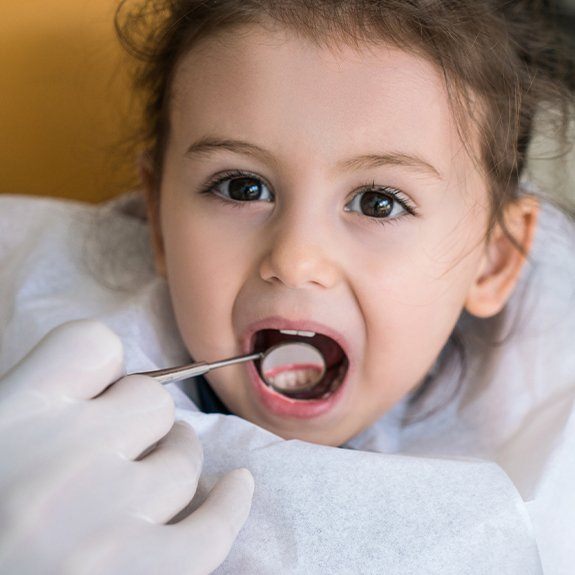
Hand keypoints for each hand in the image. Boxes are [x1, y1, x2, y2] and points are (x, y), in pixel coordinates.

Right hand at [0, 320, 253, 574]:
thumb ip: (30, 415)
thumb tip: (95, 395)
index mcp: (10, 419)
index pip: (92, 344)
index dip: (102, 369)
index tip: (98, 393)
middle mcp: (62, 457)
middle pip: (149, 401)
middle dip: (140, 422)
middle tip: (118, 451)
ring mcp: (107, 520)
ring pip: (181, 458)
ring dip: (173, 465)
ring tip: (145, 487)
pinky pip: (213, 526)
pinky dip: (229, 505)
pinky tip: (235, 488)